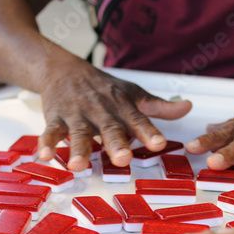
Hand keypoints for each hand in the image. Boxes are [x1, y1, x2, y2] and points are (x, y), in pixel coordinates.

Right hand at [38, 62, 191, 168]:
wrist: (63, 68)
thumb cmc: (102, 87)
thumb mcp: (132, 94)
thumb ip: (158, 107)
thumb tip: (188, 107)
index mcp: (121, 106)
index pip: (138, 120)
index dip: (149, 132)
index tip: (159, 144)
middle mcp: (101, 110)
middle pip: (109, 128)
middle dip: (116, 144)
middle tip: (123, 159)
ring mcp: (77, 114)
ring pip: (79, 132)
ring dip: (79, 149)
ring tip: (78, 166)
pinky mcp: (56, 117)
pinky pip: (51, 130)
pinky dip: (47, 143)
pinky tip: (45, 156)